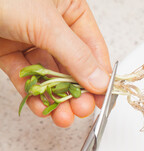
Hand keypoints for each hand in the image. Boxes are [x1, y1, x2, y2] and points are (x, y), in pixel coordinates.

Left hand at [0, 0, 110, 126]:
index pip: (93, 48)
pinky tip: (41, 106)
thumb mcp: (45, 23)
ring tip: (62, 116)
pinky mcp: (9, 51)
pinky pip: (26, 76)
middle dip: (77, 91)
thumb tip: (100, 80)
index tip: (103, 99)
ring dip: (57, 98)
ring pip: (50, 75)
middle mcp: (53, 26)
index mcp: (70, 10)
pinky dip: (33, 93)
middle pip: (73, 66)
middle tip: (81, 109)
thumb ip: (75, 55)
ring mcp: (30, 39)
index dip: (100, 75)